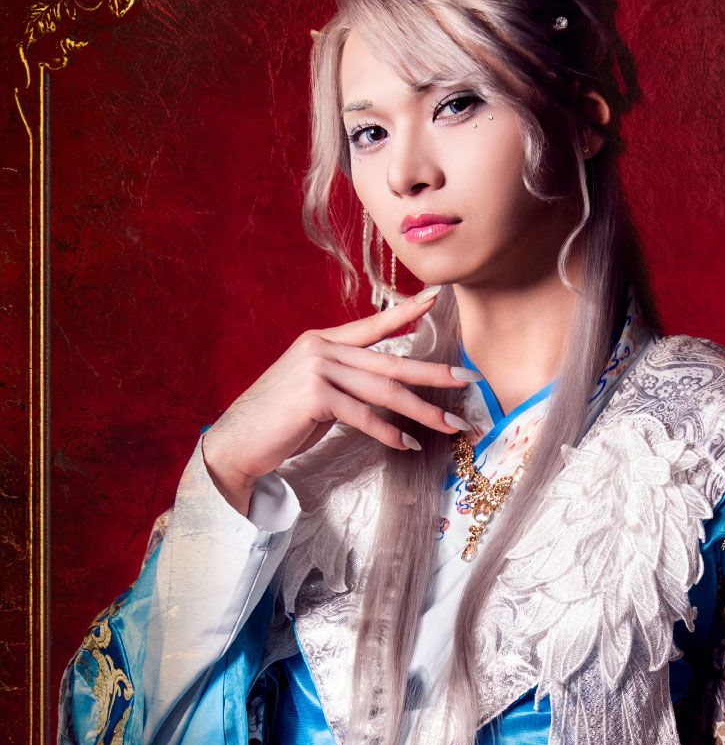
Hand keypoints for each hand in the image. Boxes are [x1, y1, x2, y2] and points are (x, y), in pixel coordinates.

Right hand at [201, 290, 476, 515]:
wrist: (237, 443)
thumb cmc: (278, 422)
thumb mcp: (313, 390)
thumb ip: (344, 379)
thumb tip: (382, 386)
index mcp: (322, 341)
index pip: (372, 325)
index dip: (406, 313)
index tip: (436, 300)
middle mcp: (321, 348)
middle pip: (390, 362)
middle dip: (434, 373)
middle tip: (468, 380)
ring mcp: (317, 369)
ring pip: (384, 391)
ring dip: (422, 411)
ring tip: (451, 425)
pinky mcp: (314, 396)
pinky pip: (363, 415)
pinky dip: (388, 432)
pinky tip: (408, 444)